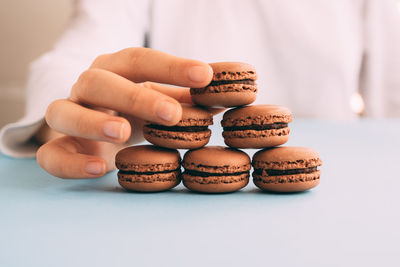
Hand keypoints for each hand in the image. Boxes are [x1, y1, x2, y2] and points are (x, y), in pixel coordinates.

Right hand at [36, 48, 212, 178]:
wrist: (91, 126)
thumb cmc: (131, 108)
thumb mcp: (157, 99)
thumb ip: (185, 97)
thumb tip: (222, 96)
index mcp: (115, 70)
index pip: (140, 60)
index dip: (172, 67)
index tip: (205, 77)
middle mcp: (87, 88)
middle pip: (100, 81)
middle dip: (135, 96)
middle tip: (171, 114)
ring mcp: (68, 115)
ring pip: (64, 111)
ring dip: (92, 121)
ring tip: (122, 133)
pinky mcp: (57, 146)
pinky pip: (50, 154)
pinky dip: (71, 162)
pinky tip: (99, 168)